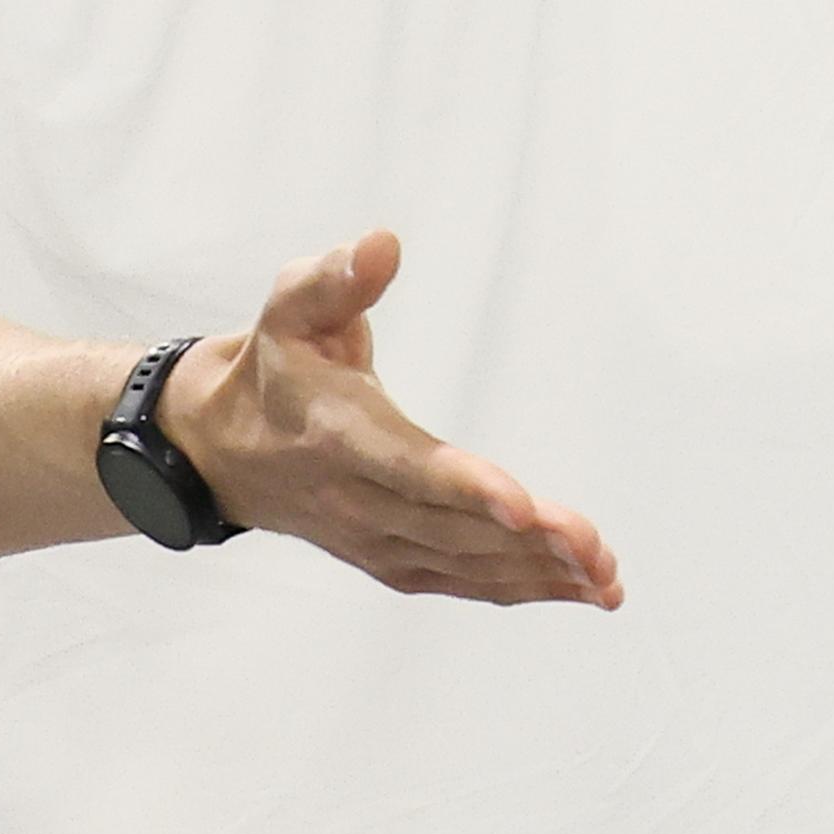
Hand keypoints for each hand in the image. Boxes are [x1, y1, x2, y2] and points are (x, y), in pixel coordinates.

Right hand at [156, 230, 623, 612]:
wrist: (228, 448)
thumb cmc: (280, 363)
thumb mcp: (292, 305)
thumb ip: (337, 277)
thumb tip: (383, 243)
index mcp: (336, 434)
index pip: (406, 466)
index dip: (465, 488)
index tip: (523, 505)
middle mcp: (355, 500)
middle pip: (449, 528)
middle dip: (527, 541)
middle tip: (594, 547)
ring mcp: (375, 540)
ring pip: (464, 565)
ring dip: (538, 574)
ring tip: (605, 576)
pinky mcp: (394, 560)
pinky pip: (463, 583)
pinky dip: (523, 588)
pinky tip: (582, 589)